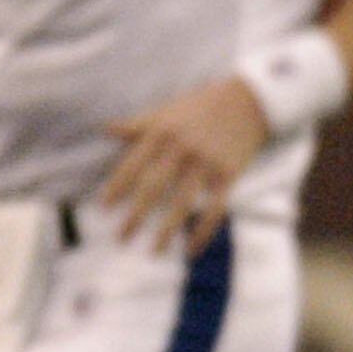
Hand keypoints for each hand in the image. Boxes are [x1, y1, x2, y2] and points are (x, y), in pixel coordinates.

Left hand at [100, 76, 269, 253]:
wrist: (250, 99)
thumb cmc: (200, 106)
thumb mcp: (166, 111)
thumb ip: (137, 125)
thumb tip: (106, 129)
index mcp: (162, 132)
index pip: (133, 165)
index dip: (116, 187)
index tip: (103, 209)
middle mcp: (182, 148)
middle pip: (154, 187)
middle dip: (136, 214)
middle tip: (120, 238)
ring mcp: (207, 162)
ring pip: (183, 203)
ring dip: (167, 230)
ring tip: (153, 252)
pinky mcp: (229, 174)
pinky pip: (214, 209)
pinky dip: (202, 231)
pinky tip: (190, 249)